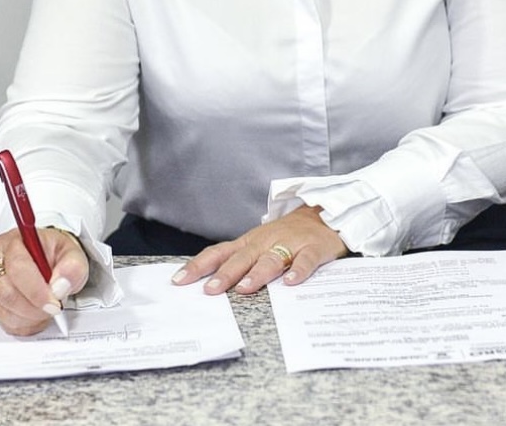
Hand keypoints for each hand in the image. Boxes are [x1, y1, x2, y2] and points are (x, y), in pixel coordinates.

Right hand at [0, 226, 88, 335]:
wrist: (49, 260)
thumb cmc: (55, 254)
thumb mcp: (72, 253)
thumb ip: (72, 266)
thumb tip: (60, 286)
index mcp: (12, 242)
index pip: (17, 267)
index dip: (36, 289)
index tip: (53, 300)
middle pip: (5, 292)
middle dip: (34, 306)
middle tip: (53, 306)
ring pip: (5, 311)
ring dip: (31, 316)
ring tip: (46, 306)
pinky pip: (6, 323)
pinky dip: (26, 324)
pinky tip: (37, 312)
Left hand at [171, 205, 348, 294]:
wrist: (326, 214)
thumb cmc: (288, 235)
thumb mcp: (260, 244)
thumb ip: (239, 261)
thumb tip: (208, 283)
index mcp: (250, 242)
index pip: (219, 252)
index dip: (199, 266)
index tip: (179, 281)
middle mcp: (266, 241)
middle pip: (242, 258)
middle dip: (224, 274)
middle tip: (210, 290)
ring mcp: (290, 243)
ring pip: (271, 259)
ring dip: (257, 274)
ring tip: (244, 288)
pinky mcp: (313, 248)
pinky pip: (305, 260)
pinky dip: (298, 271)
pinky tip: (291, 283)